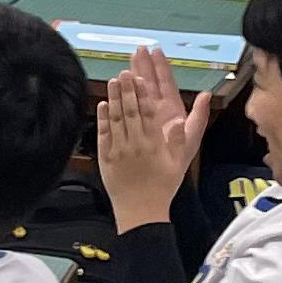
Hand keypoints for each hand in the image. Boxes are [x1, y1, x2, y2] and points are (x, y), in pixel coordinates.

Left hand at [94, 50, 212, 228]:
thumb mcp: (178, 163)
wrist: (141, 210)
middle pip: (131, 112)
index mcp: (154, 144)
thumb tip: (178, 120)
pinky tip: (102, 104)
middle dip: (127, 90)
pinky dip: (102, 118)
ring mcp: (119, 151)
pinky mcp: (106, 158)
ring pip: (116, 120)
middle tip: (125, 72)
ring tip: (113, 80)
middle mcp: (136, 145)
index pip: (148, 114)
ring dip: (114, 99)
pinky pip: (103, 135)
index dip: (144, 95)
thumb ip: (179, 140)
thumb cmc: (162, 186)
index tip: (140, 79)